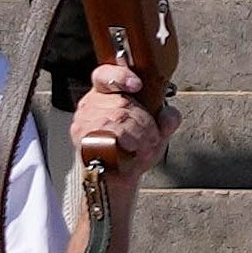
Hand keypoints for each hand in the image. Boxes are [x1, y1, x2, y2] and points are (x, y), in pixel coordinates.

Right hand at [70, 62, 178, 189]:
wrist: (119, 177)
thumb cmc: (134, 151)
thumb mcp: (157, 132)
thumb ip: (166, 120)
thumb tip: (169, 115)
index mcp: (107, 94)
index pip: (106, 75)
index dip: (121, 75)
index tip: (137, 85)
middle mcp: (91, 104)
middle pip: (122, 102)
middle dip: (144, 121)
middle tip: (150, 136)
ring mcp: (84, 120)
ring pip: (119, 117)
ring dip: (139, 134)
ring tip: (142, 145)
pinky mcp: (83, 137)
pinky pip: (110, 133)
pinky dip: (128, 142)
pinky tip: (130, 149)